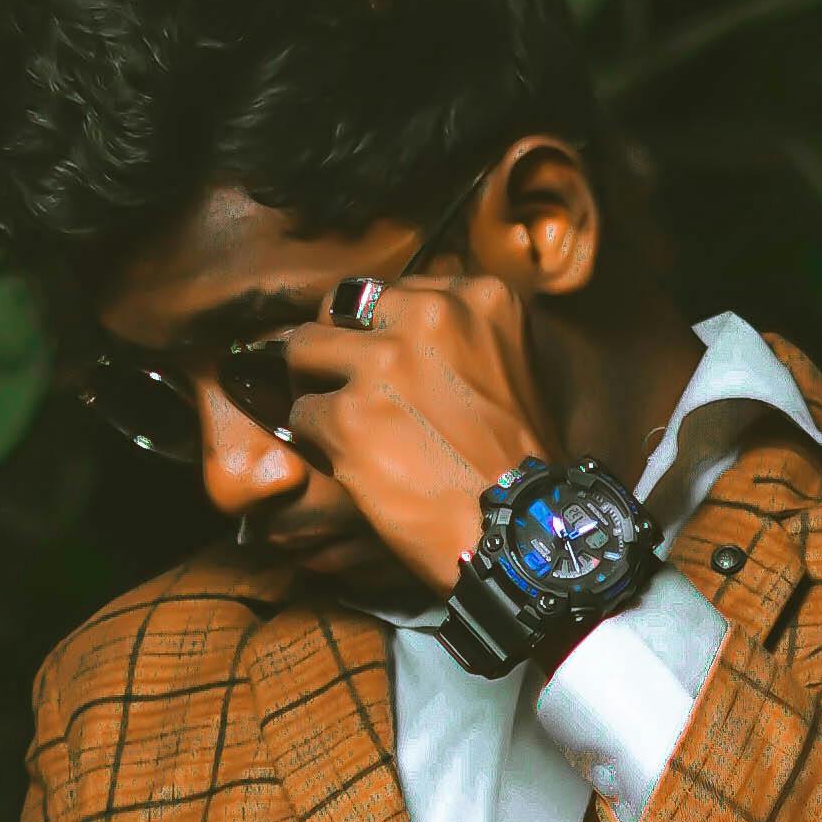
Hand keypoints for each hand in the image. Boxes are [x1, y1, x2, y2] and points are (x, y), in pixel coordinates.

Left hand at [277, 269, 547, 596]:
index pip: (393, 292)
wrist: (520, 530)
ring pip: (305, 350)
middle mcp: (428, 316)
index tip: (384, 365)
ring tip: (335, 423)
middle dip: (336, 346)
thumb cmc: (521, 463)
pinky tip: (344, 464)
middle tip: (344, 386)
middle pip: (341, 305)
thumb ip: (462, 335)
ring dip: (313, 388)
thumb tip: (402, 328)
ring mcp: (383, 365)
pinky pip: (300, 414)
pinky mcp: (349, 417)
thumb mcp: (514, 365)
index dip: (379, 331)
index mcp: (476, 298)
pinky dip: (314, 442)